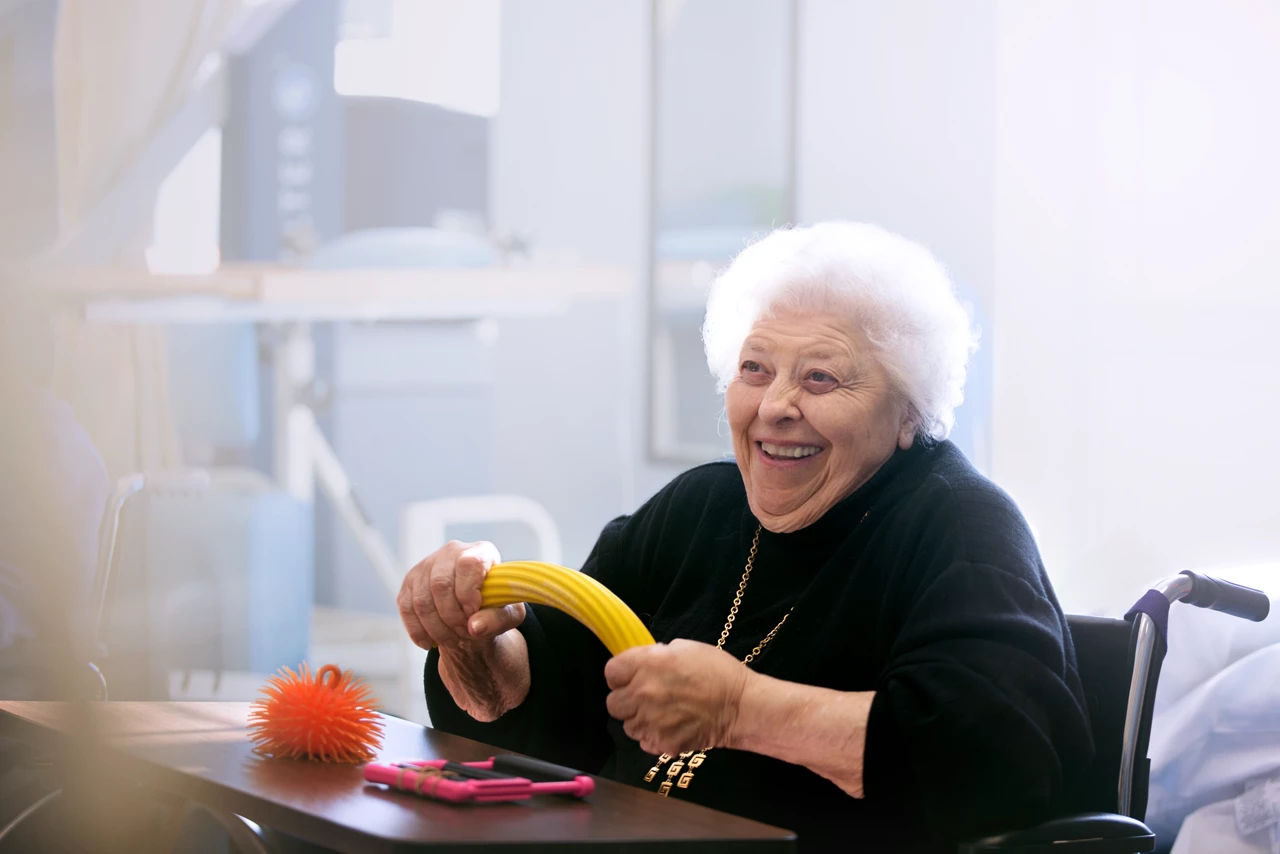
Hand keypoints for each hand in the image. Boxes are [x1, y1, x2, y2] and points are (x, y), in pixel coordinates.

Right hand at [397, 539, 525, 651]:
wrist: (476, 610)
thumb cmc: (496, 606)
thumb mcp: (508, 614)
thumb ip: (498, 619)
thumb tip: (474, 627)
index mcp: (481, 552)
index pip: (468, 564)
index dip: (468, 592)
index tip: (473, 613)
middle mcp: (452, 552)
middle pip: (440, 584)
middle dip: (451, 617)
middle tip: (465, 634)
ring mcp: (427, 565)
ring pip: (421, 600)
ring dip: (436, 628)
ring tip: (452, 640)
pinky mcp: (410, 582)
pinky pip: (406, 609)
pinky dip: (418, 631)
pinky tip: (431, 642)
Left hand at [604, 639, 750, 754]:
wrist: (741, 706)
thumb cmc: (717, 671)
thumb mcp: (685, 648)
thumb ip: (657, 655)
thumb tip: (643, 664)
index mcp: (647, 664)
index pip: (611, 672)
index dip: (621, 674)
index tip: (631, 676)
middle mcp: (643, 693)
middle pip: (613, 703)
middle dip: (626, 699)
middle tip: (644, 697)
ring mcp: (651, 721)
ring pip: (627, 726)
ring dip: (639, 720)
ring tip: (660, 713)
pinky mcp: (662, 743)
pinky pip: (644, 742)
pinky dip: (653, 736)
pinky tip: (670, 727)